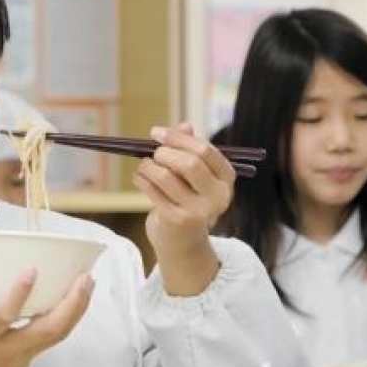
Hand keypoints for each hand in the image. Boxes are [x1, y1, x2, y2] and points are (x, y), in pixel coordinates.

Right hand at [0, 271, 93, 366]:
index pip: (3, 317)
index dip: (18, 294)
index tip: (32, 271)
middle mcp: (6, 351)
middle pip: (49, 330)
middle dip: (72, 303)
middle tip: (84, 278)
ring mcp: (20, 360)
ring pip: (56, 336)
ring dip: (75, 310)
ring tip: (86, 286)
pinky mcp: (25, 365)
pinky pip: (47, 340)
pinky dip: (61, 320)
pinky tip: (68, 304)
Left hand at [134, 124, 233, 294]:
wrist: (182, 240)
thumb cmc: (187, 197)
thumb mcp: (194, 175)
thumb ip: (190, 150)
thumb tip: (183, 126)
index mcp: (226, 179)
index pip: (205, 151)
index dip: (178, 138)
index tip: (156, 133)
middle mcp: (218, 196)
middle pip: (189, 164)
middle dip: (164, 153)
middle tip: (153, 152)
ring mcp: (198, 212)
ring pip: (166, 177)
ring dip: (148, 166)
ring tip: (144, 165)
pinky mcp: (177, 221)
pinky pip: (152, 192)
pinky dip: (141, 179)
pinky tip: (139, 177)